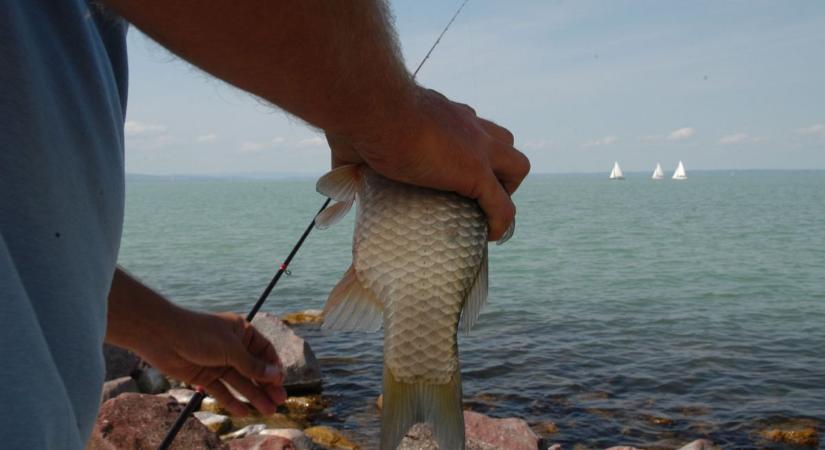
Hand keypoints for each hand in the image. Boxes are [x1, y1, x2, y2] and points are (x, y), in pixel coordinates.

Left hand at [137, 310, 286, 415]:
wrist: (161, 337)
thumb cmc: (199, 334)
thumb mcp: (231, 349)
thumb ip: (253, 365)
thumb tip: (277, 375)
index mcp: (241, 332)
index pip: (264, 351)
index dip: (273, 367)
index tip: (281, 383)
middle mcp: (231, 347)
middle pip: (253, 369)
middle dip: (266, 386)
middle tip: (280, 402)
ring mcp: (218, 362)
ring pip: (240, 382)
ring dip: (253, 396)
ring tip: (268, 411)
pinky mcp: (204, 376)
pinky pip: (221, 390)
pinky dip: (232, 401)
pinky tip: (244, 412)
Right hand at [327, 87, 529, 240]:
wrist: (370, 106)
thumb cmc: (357, 117)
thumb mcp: (355, 141)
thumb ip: (351, 162)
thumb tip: (334, 185)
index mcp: (442, 114)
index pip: (469, 129)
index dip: (467, 152)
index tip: (451, 175)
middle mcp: (467, 124)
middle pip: (504, 142)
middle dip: (499, 169)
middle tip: (476, 194)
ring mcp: (477, 147)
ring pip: (517, 166)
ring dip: (506, 191)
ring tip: (485, 213)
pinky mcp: (475, 172)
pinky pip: (503, 205)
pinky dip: (501, 222)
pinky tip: (490, 236)